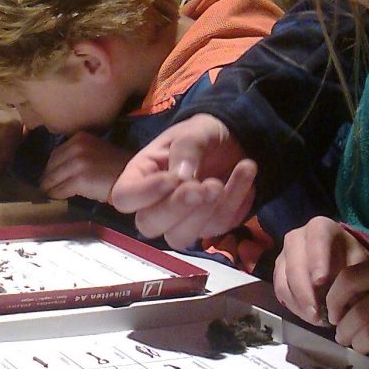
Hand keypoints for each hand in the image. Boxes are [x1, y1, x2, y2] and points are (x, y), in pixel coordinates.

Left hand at [40, 133, 133, 201]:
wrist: (133, 179)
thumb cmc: (116, 168)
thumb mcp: (95, 151)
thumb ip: (76, 154)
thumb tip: (56, 169)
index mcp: (79, 138)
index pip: (56, 153)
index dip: (51, 167)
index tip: (48, 176)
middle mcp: (77, 147)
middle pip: (51, 165)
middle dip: (47, 177)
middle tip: (44, 187)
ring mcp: (77, 163)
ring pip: (52, 178)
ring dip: (48, 188)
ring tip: (47, 194)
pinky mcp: (79, 180)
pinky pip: (59, 190)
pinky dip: (56, 195)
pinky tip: (56, 198)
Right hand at [110, 114, 256, 249]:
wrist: (233, 143)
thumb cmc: (201, 135)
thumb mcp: (193, 130)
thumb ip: (186, 148)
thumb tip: (182, 177)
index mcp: (140, 176)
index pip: (124, 197)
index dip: (145, 194)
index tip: (173, 179)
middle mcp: (154, 204)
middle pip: (148, 225)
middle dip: (177, 208)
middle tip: (204, 186)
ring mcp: (180, 221)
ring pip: (179, 237)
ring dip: (204, 214)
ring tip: (220, 184)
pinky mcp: (208, 228)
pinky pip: (218, 227)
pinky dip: (234, 202)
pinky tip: (244, 173)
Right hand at [273, 216, 368, 324]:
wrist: (337, 254)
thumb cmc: (349, 255)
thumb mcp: (359, 258)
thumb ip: (356, 273)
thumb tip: (351, 298)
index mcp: (319, 227)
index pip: (316, 240)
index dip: (317, 260)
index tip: (321, 281)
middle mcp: (296, 237)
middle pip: (294, 264)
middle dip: (304, 291)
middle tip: (316, 313)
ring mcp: (284, 254)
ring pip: (283, 278)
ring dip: (297, 302)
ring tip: (314, 319)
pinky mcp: (278, 270)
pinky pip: (279, 289)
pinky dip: (292, 304)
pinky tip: (306, 315)